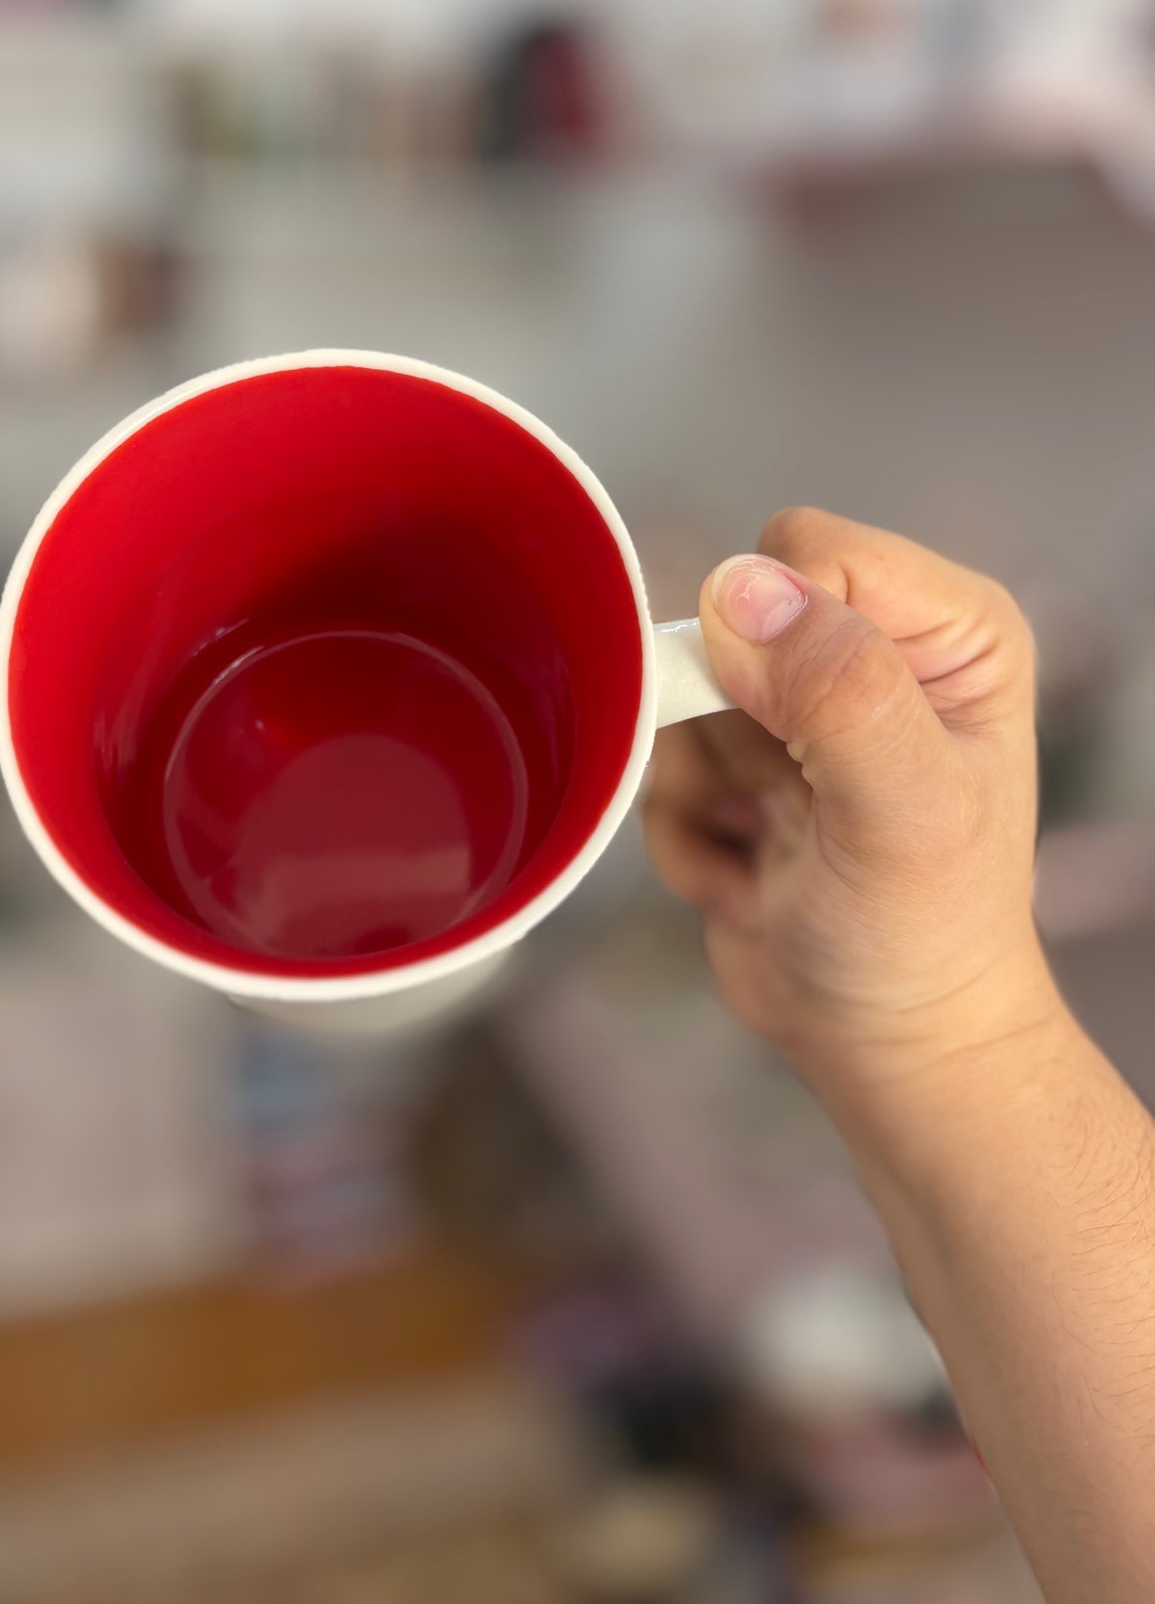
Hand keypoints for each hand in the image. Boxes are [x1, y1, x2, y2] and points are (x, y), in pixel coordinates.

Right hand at [644, 508, 1056, 1083]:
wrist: (886, 1048)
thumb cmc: (923, 938)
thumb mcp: (903, 811)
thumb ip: (838, 689)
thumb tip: (739, 588)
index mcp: (944, 628)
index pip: (807, 555)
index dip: (776, 641)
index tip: (797, 744)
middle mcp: (872, 648)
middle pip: (725, 617)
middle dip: (725, 724)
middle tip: (783, 807)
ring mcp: (799, 707)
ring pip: (677, 693)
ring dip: (701, 790)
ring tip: (769, 851)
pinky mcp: (743, 764)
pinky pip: (659, 760)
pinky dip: (686, 831)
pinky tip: (749, 877)